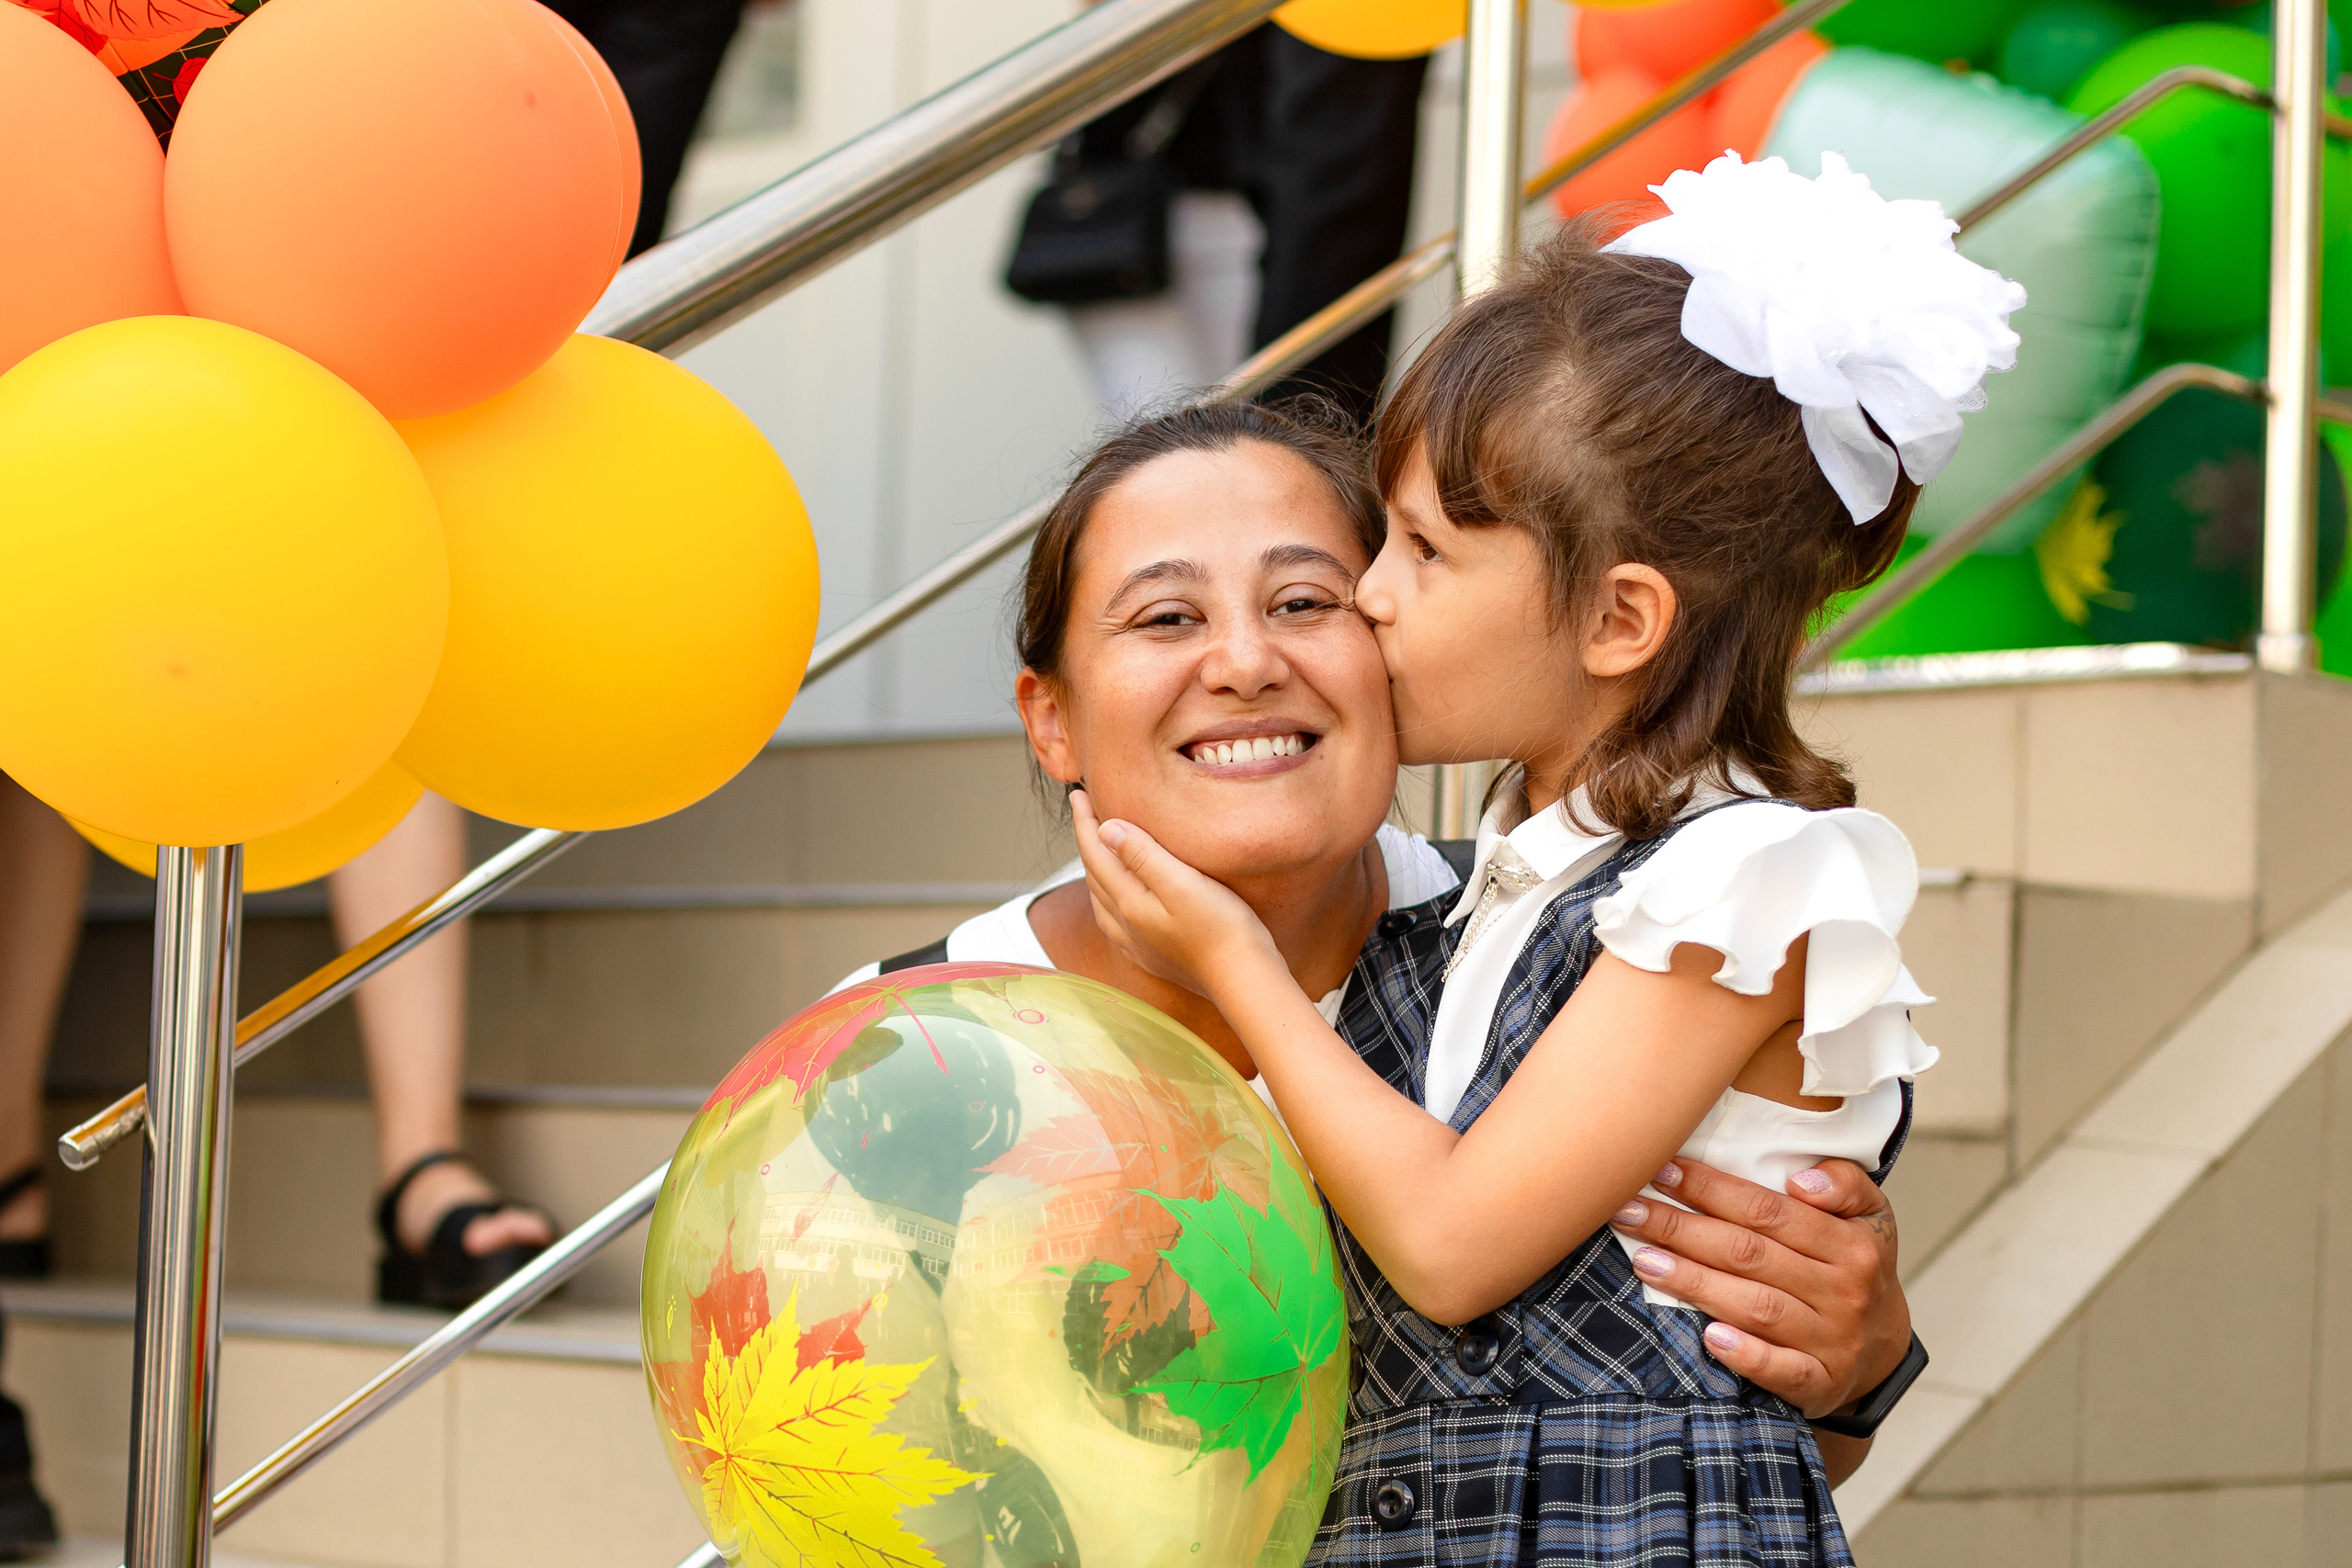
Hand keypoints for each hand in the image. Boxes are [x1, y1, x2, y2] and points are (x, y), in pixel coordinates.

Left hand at [1069, 789, 1279, 997]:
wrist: (1243, 980)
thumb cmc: (1223, 928)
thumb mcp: (1183, 883)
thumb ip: (1143, 855)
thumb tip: (1105, 829)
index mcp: (1129, 902)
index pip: (1096, 853)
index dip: (1085, 822)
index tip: (1077, 794)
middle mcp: (1125, 925)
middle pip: (1094, 875)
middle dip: (1087, 841)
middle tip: (1085, 811)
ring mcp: (1137, 944)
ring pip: (1102, 899)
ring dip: (1095, 870)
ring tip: (1098, 848)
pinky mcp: (1152, 957)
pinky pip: (1115, 922)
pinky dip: (1108, 899)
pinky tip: (1117, 900)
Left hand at [1608, 1156, 1907, 1420]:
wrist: (1884, 1348)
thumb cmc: (1855, 1266)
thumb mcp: (1870, 1214)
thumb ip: (1843, 1183)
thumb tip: (1801, 1181)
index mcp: (1849, 1244)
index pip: (1768, 1211)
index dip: (1711, 1189)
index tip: (1662, 1171)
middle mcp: (1842, 1291)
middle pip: (1749, 1254)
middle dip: (1682, 1229)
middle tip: (1628, 1211)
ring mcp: (1832, 1340)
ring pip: (1755, 1307)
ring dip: (1695, 1283)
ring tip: (1643, 1261)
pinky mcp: (1820, 1383)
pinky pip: (1782, 1370)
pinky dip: (1746, 1355)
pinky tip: (1708, 1337)